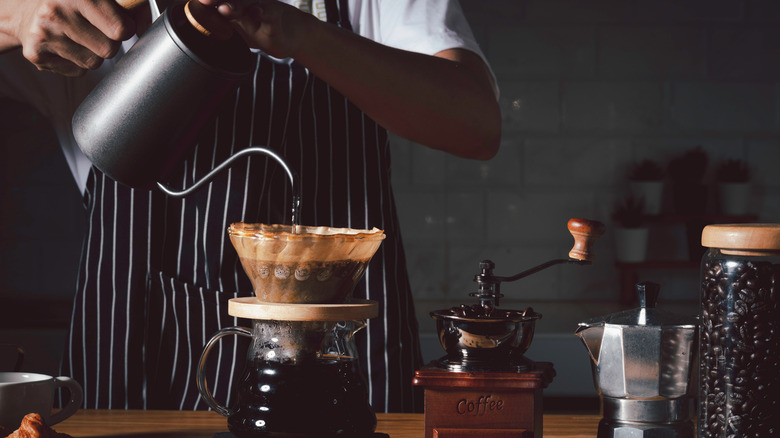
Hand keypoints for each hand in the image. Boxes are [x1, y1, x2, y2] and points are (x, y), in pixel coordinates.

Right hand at [7, 0, 137, 75]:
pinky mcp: (36, 54)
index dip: (125, 28)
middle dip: (108, 42)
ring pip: (94, 63)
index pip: (121, 29)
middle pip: (109, 50)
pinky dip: (76, 62)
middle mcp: (56, 11)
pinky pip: (77, 71)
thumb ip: (132, 7)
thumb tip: (148, 31)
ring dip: (92, 53)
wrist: (24, 9)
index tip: (117, 22)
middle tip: (95, 29)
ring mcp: (44, 34)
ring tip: (78, 36)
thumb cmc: (71, 2)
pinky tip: (65, 45)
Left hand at [196, 0, 314, 58]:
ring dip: (235, 5)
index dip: (206, 3)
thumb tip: (199, 40)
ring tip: (224, 8)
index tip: (193, 5)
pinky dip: (263, 12)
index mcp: (234, 8)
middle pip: (229, 0)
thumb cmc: (265, 31)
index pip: (217, 4)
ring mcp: (261, 7)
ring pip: (246, 3)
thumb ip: (225, 33)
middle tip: (203, 2)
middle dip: (215, 0)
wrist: (294, 33)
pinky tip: (258, 11)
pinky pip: (270, 13)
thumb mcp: (241, 35)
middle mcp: (246, 4)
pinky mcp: (276, 16)